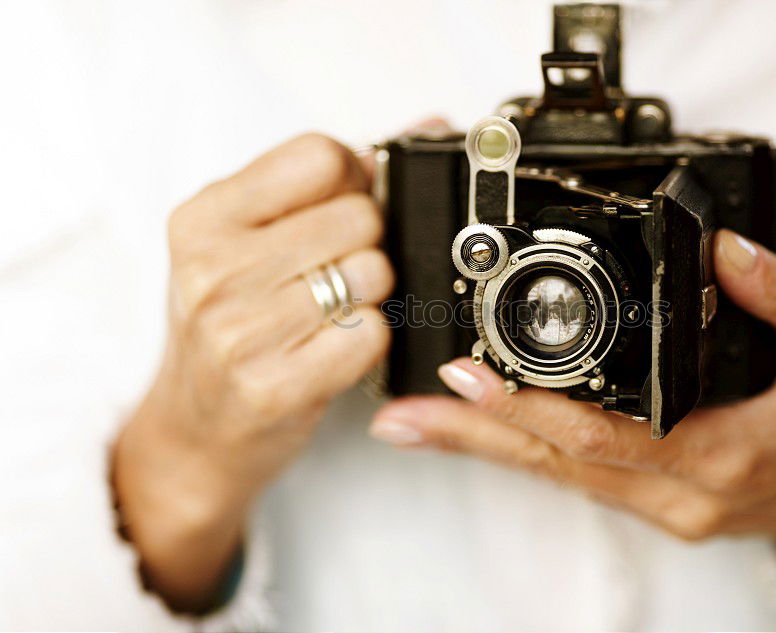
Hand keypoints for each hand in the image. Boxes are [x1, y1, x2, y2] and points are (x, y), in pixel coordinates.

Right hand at [113, 134, 392, 611]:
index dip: (353, 179)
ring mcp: (237, 333)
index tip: (344, 203)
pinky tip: (335, 348)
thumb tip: (430, 127)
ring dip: (371, 294)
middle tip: (338, 269)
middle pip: (360, 216)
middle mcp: (211, 270)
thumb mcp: (245, 241)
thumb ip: (326, 180)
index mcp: (202, 218)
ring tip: (332, 311)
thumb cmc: (230, 323)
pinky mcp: (272, 388)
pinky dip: (370, 340)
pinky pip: (371, 334)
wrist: (194, 429)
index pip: (320, 156)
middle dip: (368, 241)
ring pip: (373, 273)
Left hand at [371, 229, 775, 569]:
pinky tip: (486, 432)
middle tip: (402, 412)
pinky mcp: (661, 503)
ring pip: (560, 476)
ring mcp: (667, 506)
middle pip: (559, 464)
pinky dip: (526, 452)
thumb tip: (722, 244)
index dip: (531, 409)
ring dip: (487, 447)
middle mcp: (682, 494)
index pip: (608, 436)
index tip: (470, 376)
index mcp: (724, 455)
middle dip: (475, 436)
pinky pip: (579, 478)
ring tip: (416, 423)